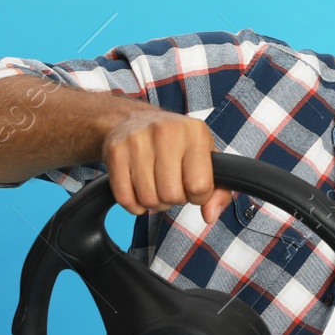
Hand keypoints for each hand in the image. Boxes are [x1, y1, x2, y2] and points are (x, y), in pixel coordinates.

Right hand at [101, 104, 232, 224]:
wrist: (134, 120)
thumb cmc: (176, 143)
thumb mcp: (206, 158)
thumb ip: (219, 191)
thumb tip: (210, 215)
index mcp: (195, 132)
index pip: (200, 187)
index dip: (198, 196)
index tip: (192, 186)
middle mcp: (166, 132)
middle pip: (172, 196)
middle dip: (174, 199)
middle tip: (171, 183)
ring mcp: (137, 140)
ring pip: (148, 199)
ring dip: (154, 201)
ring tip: (156, 184)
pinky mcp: (115, 152)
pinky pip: (125, 198)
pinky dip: (134, 204)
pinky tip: (139, 188)